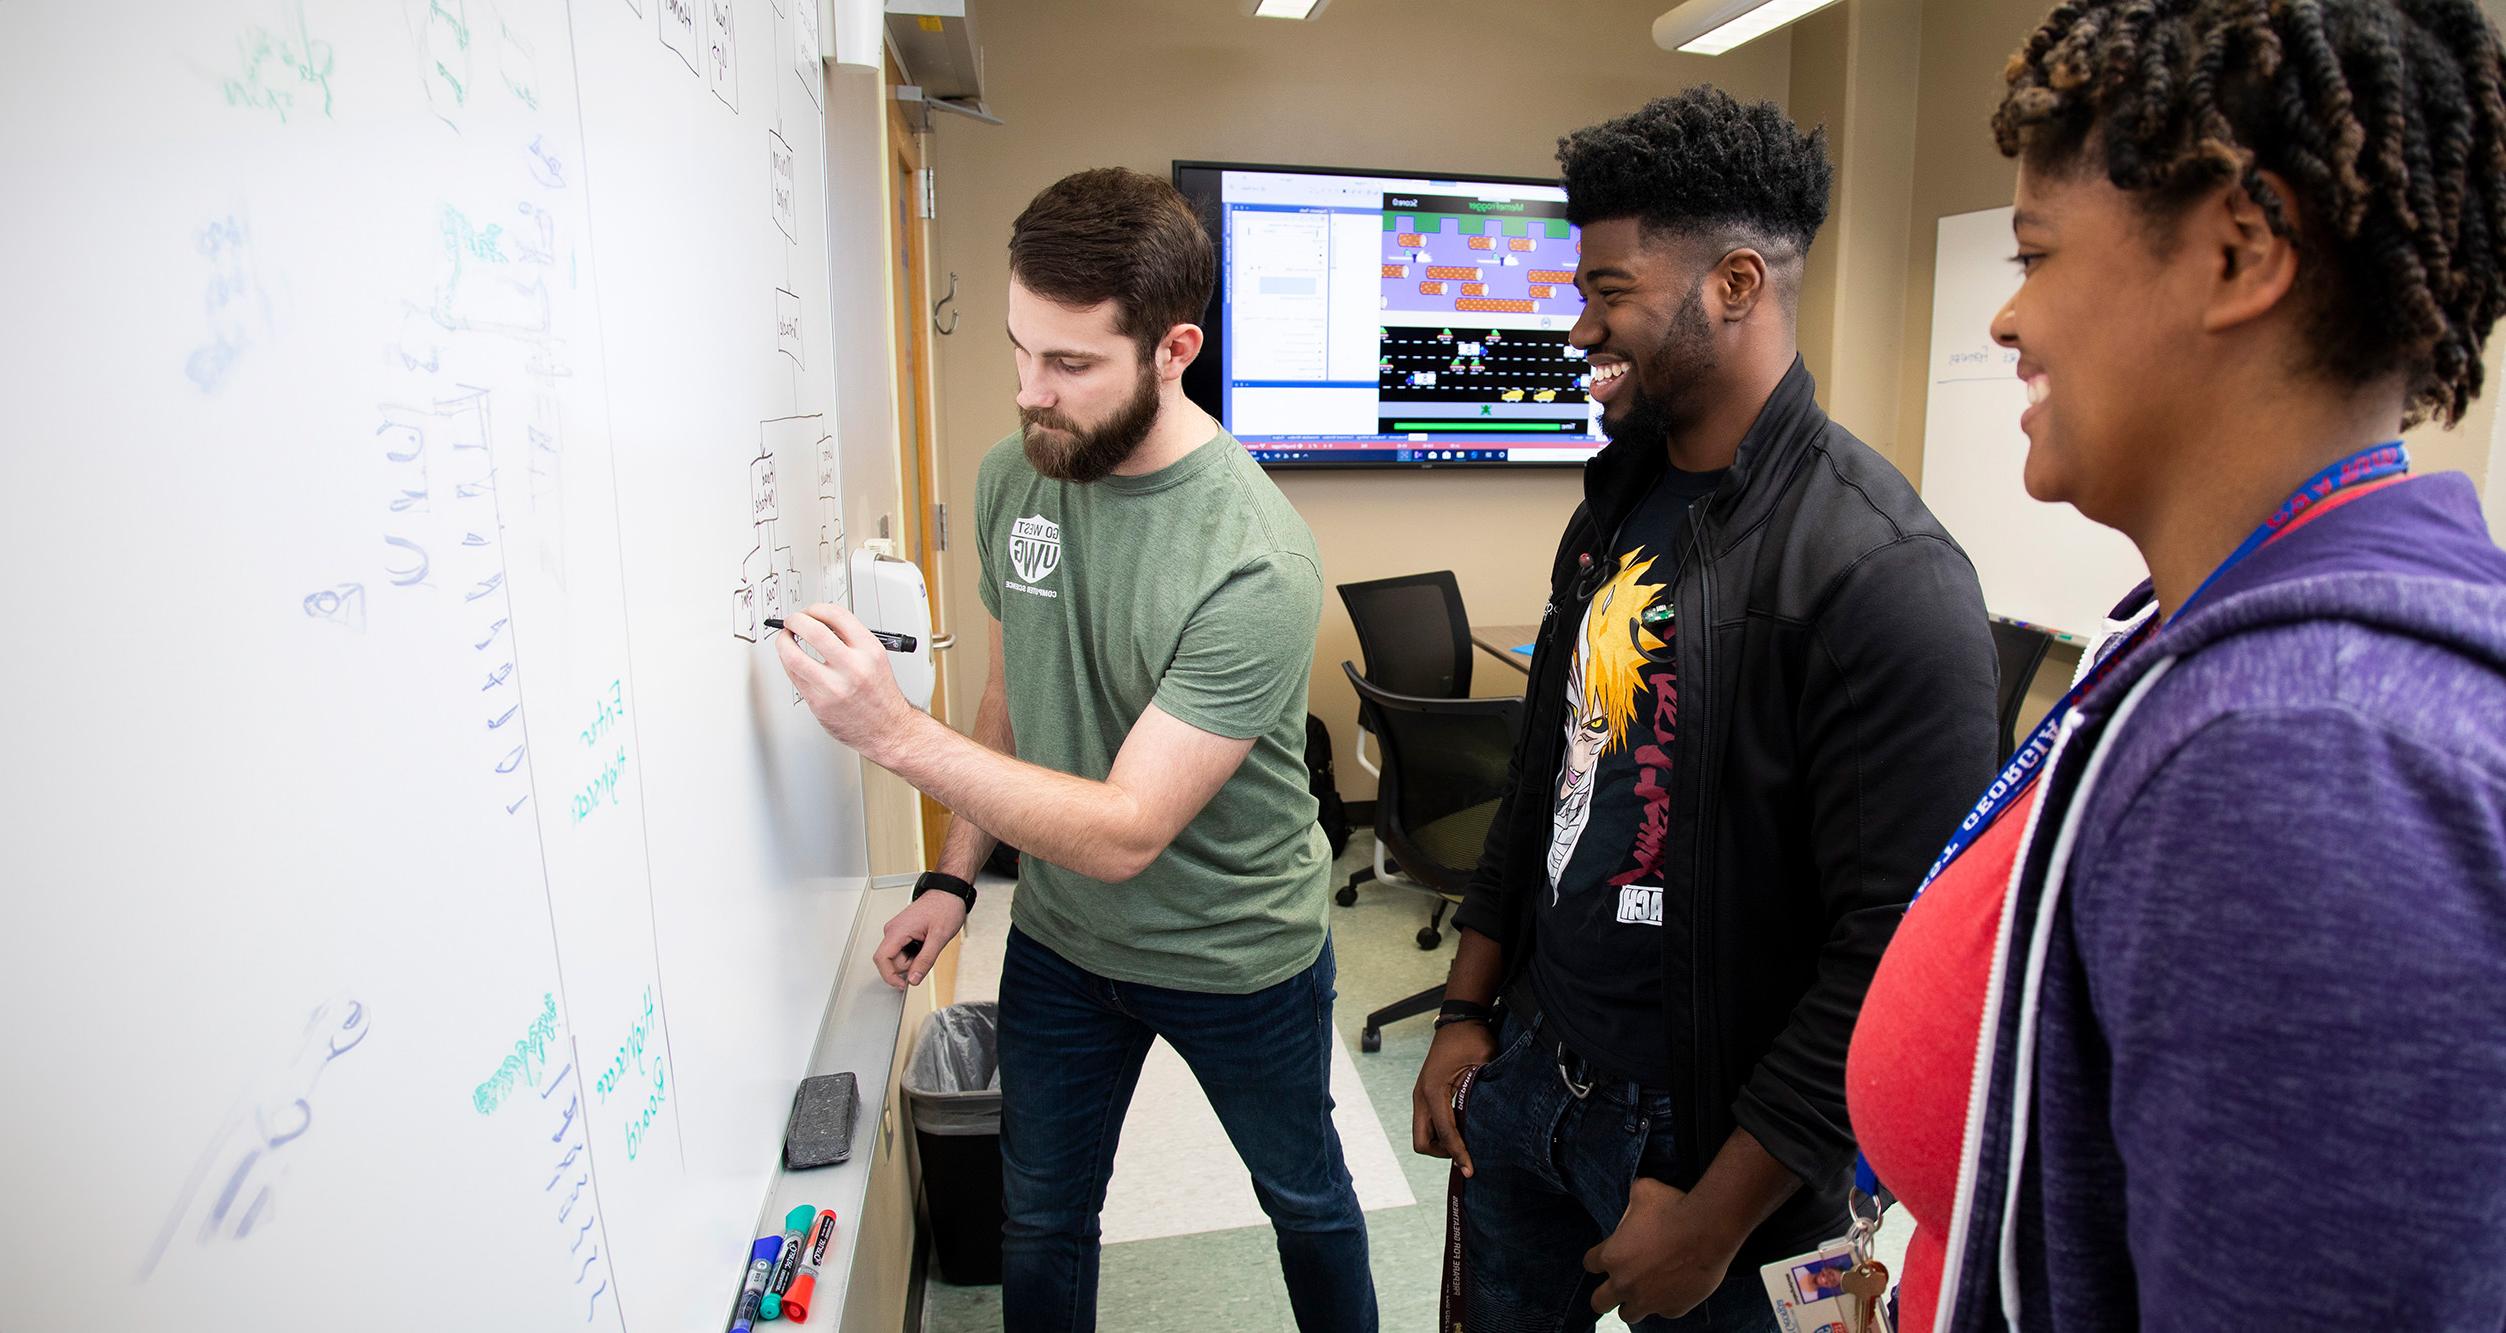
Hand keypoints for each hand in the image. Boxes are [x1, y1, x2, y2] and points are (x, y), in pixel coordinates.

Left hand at [775, 603, 918, 761]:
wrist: (889, 729)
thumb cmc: (881, 696)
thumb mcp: (876, 658)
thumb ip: (851, 639)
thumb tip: (820, 622)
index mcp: (870, 650)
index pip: (837, 615)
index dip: (817, 608)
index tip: (810, 610)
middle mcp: (853, 667)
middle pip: (813, 631)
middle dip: (796, 620)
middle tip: (792, 620)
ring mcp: (834, 687)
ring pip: (794, 656)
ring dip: (783, 642)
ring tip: (785, 639)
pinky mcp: (819, 703)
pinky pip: (794, 677)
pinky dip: (788, 663)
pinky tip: (791, 660)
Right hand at [873, 890, 968, 988]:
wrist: (949, 893)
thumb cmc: (945, 907)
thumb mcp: (939, 937)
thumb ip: (925, 960)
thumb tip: (914, 979)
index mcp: (898, 930)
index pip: (881, 959)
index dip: (889, 976)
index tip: (902, 985)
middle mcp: (893, 930)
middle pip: (891, 961)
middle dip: (908, 965)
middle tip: (926, 952)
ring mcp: (896, 930)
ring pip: (898, 957)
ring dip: (912, 958)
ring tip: (927, 944)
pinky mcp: (901, 931)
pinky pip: (902, 949)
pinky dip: (913, 952)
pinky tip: (924, 941)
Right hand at [1411, 1019, 1496, 1175]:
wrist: (1460, 1020)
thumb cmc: (1472, 1039)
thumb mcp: (1483, 1064)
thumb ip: (1481, 1094)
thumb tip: (1488, 1124)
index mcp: (1433, 1090)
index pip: (1445, 1133)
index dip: (1459, 1154)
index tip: (1471, 1170)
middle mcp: (1421, 1095)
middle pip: (1421, 1142)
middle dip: (1442, 1153)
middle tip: (1466, 1154)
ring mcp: (1420, 1095)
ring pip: (1423, 1134)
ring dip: (1441, 1144)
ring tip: (1467, 1140)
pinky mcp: (1425, 1094)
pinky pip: (1428, 1123)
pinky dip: (1441, 1133)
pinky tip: (1462, 1128)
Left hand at [1583, 1178, 1742, 1322]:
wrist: (1708, 1230)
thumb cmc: (1674, 1208)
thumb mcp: (1644, 1191)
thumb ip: (1632, 1199)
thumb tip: (1635, 1194)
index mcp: (1612, 1257)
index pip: (1589, 1264)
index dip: (1597, 1260)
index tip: (1607, 1256)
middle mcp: (1625, 1284)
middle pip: (1599, 1302)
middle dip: (1605, 1294)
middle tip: (1618, 1283)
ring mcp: (1648, 1300)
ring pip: (1628, 1315)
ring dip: (1632, 1303)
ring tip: (1643, 1291)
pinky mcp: (1673, 1309)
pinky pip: (1663, 1312)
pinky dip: (1666, 1303)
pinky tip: (1674, 1288)